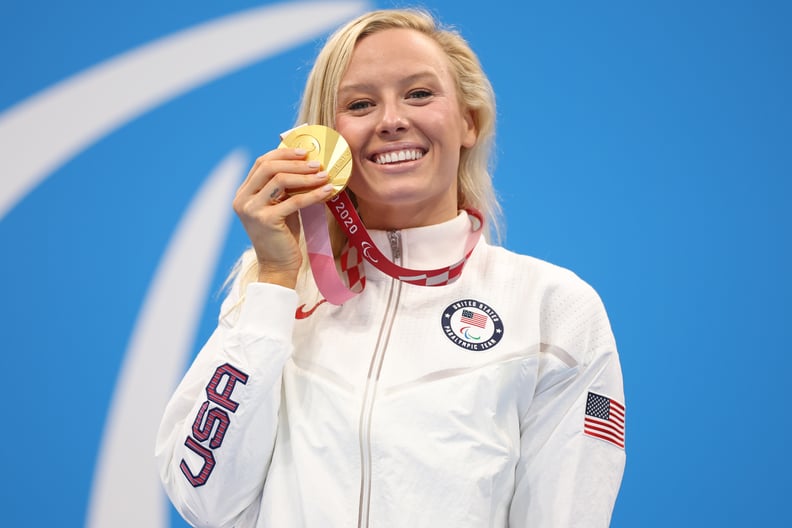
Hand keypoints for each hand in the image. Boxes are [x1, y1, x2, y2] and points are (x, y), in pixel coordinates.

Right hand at [232, 147, 332, 287]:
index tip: (305, 152)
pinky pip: (294, 201)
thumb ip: (283, 187)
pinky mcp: (266, 220)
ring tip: (324, 175)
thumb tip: (305, 163)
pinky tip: (327, 191)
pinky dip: (313, 194)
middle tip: (317, 163)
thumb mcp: (279, 206)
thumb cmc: (282, 236)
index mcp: (244, 193)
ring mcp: (252, 210)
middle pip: (269, 167)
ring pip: (280, 180)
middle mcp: (243, 199)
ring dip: (305, 176)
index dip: (283, 154)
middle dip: (295, 162)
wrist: (278, 266)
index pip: (261, 163)